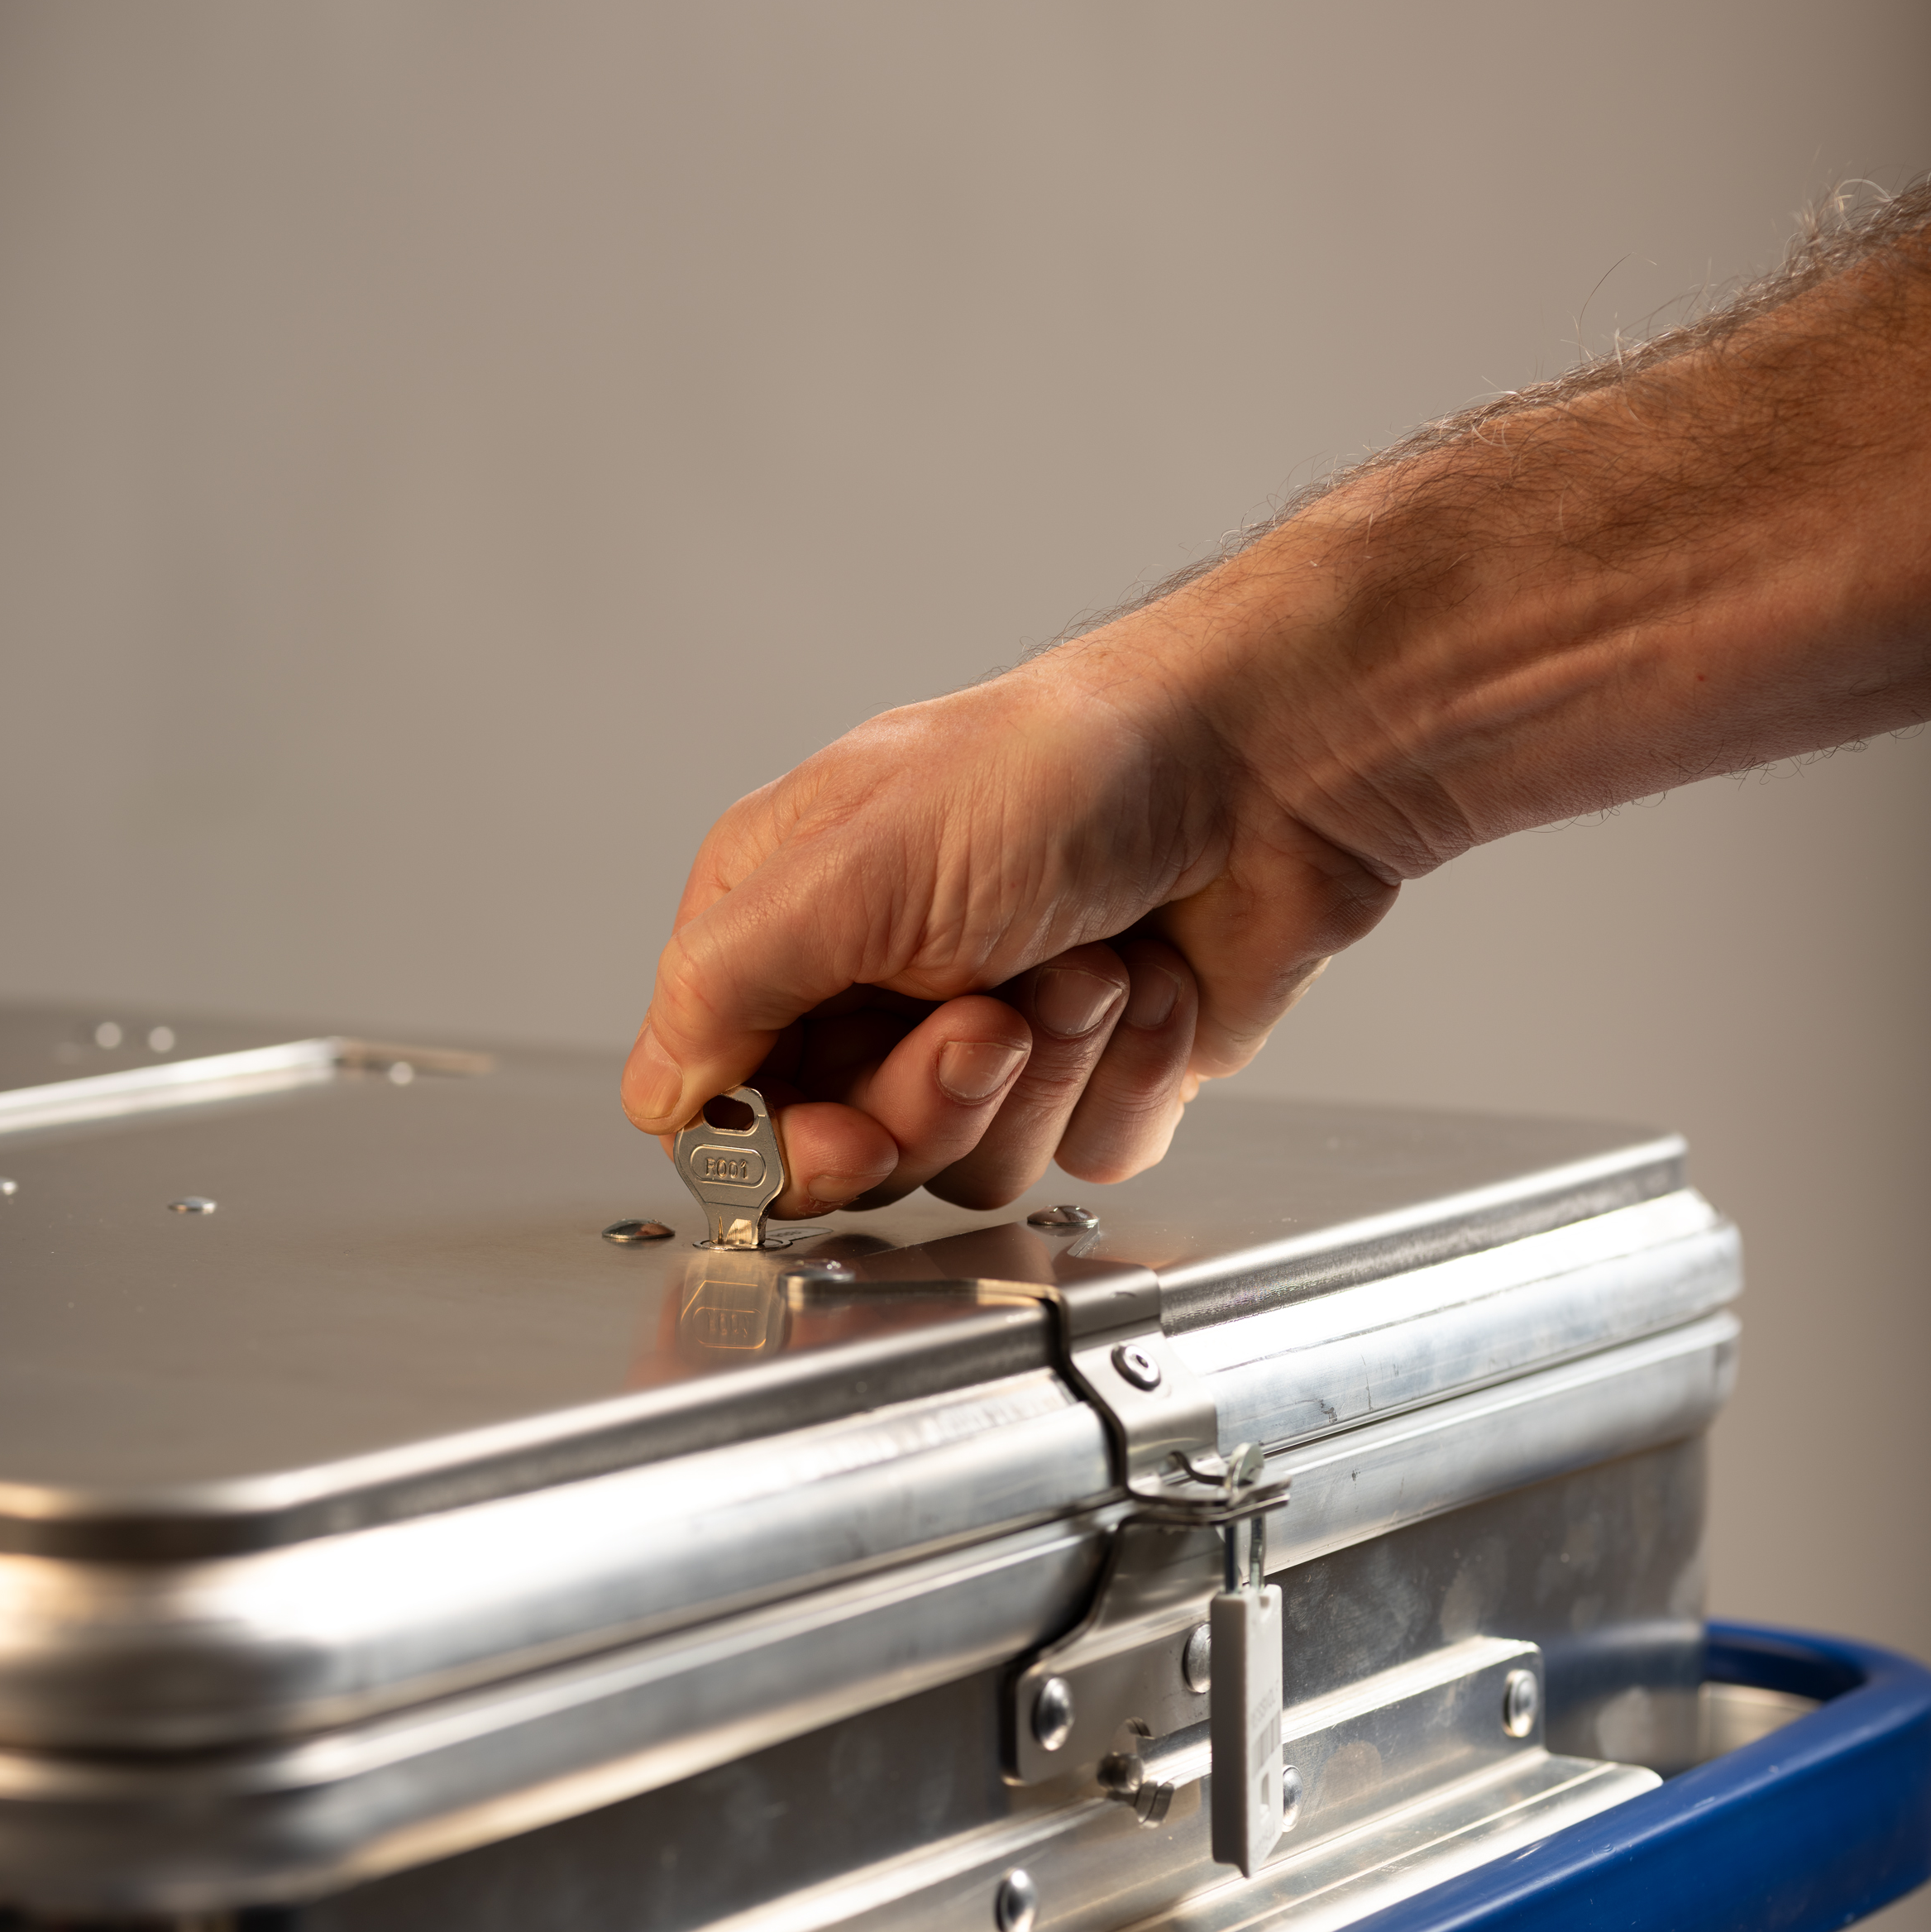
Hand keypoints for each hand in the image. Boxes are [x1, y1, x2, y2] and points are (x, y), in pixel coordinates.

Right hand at [620, 598, 1407, 1216]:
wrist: (1269, 766)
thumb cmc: (1070, 770)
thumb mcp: (857, 868)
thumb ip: (727, 985)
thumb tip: (661, 1093)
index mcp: (790, 916)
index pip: (724, 1099)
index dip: (786, 1142)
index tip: (850, 1126)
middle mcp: (881, 980)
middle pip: (856, 1153)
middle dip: (936, 1096)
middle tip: (990, 1018)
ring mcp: (992, 1034)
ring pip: (976, 1165)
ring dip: (1049, 1071)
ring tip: (1086, 963)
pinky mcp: (1096, 1073)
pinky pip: (1086, 1154)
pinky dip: (1130, 1076)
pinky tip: (1150, 981)